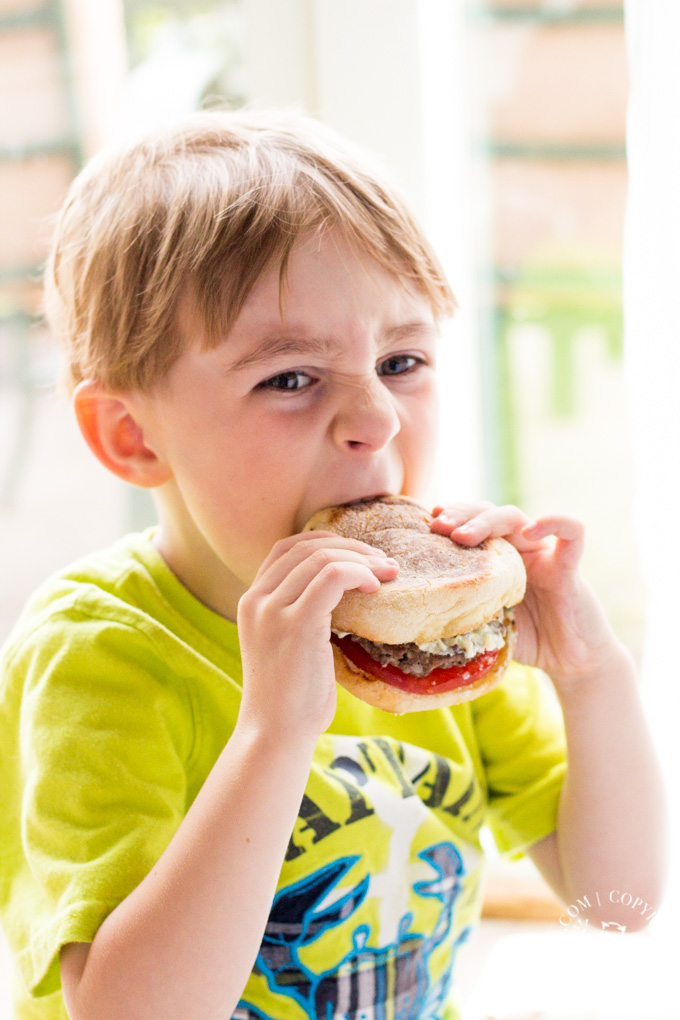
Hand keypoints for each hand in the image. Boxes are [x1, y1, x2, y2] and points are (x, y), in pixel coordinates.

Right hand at [237, 531, 398, 738]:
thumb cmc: (291, 696)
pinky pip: (332, 577)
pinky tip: (375, 588)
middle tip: (384, 563)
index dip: (328, 543)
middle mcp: (257, 599)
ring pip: (322, 558)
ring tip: (388, 573)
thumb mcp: (287, 644)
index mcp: (252, 600)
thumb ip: (301, 613)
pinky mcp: (296, 624)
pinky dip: (359, 573)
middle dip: (352, 547)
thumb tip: (344, 592)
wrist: (275, 733)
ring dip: (362, 560)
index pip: (288, 548)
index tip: (361, 556)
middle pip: (307, 546)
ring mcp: (273, 610)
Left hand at [430, 501, 625, 691]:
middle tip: (438, 527)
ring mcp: (543, 554)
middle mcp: (518, 549)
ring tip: (462, 536)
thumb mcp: (485, 624)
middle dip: (460, 514)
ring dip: (486, 520)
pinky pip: (572, 532)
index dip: (450, 517)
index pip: (471, 522)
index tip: (426, 525)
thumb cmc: (527, 639)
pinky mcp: (569, 567)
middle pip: (488, 512)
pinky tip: (530, 531)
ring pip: (516, 517)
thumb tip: (416, 616)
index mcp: (496, 558)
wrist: (570, 662)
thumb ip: (461, 613)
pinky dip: (554, 523)